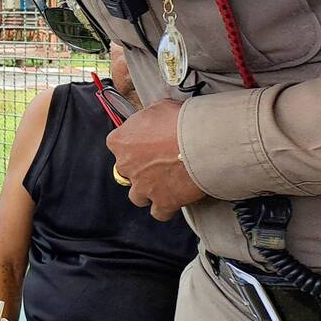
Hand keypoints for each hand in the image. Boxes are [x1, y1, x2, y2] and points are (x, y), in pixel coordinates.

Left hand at [104, 99, 205, 220]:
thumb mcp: (158, 107)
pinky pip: (158, 212)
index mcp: (120, 141)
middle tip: (159, 163)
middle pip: (125, 171)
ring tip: (165, 184)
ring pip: (137, 196)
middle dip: (139, 169)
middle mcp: (126, 166)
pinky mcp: (162, 202)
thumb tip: (152, 119)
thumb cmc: (180, 121)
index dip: (132, 144)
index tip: (146, 143)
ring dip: (148, 191)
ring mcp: (143, 186)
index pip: (117, 144)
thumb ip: (148, 118)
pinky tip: (173, 201)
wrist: (203, 142)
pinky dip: (165, 208)